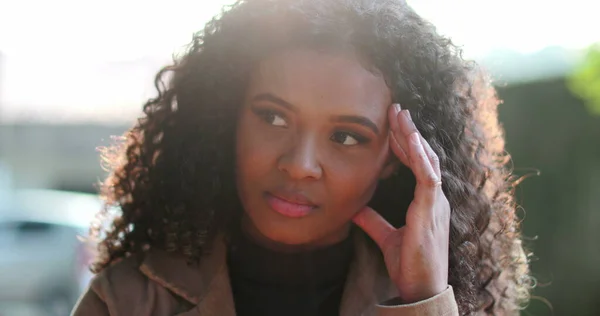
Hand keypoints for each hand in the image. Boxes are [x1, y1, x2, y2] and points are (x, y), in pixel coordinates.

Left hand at [352, 103, 450, 302]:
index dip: (406, 144)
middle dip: (409, 132)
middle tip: (396, 109)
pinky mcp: (431, 211)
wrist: (420, 287)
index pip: (417, 164)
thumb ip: (373, 221)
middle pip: (424, 156)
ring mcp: (435, 203)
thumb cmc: (409, 263)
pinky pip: (428, 177)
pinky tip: (411, 139)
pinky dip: (420, 157)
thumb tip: (354, 210)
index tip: (393, 125)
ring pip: (427, 161)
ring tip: (402, 115)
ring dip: (413, 137)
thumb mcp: (387, 236)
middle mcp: (434, 198)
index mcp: (426, 202)